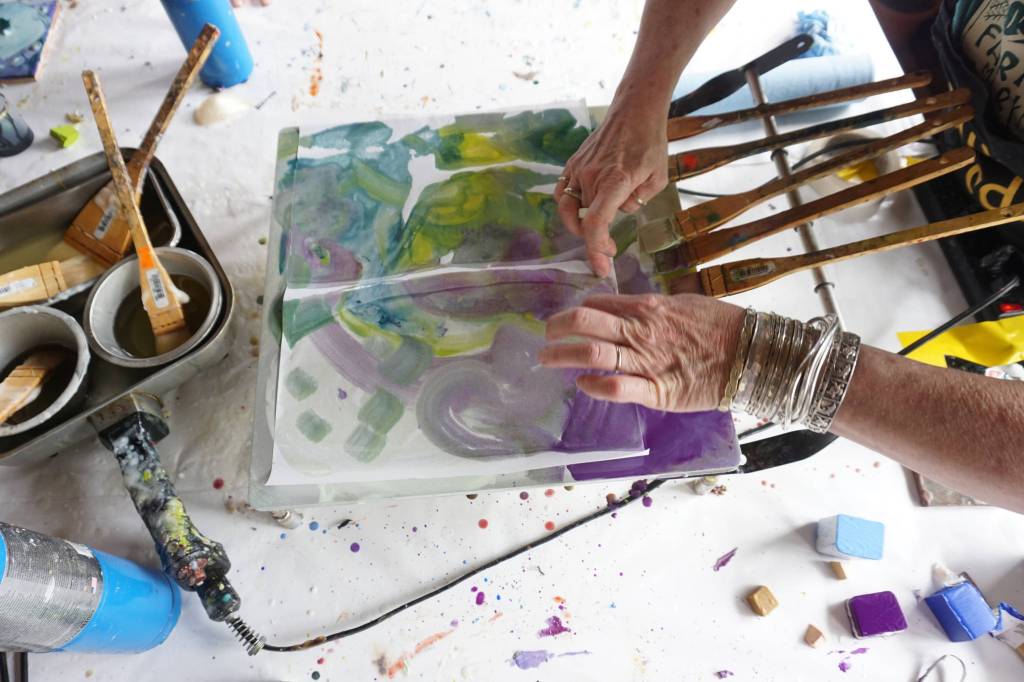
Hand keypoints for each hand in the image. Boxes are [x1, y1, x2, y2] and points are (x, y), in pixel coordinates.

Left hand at [539, 293, 744, 411]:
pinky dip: (594, 386)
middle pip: (585, 322)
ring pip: (593, 353)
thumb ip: (656, 309)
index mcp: (648, 307)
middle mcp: (641, 330)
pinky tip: (582, 384)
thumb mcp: (685, 304)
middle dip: (557, 327)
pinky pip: (618, 388)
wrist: (752, 353)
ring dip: (563, 355)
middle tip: (545, 336)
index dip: (577, 311)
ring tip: (547, 359)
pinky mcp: (657, 391)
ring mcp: (647, 361)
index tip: (567, 320)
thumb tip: (636, 309)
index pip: (599, 303)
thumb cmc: (722, 326)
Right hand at [555, 103, 668, 276]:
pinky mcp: (571, 164)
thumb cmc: (650, 143)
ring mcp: (578, 170)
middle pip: (586, 221)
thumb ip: (638, 202)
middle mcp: (591, 176)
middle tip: (612, 248)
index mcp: (615, 181)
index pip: (596, 223)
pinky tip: (582, 211)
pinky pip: (562, 194)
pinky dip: (569, 208)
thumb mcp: (657, 178)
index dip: (596, 249)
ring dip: (585, 223)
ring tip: (600, 227)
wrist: (633, 111)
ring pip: (573, 210)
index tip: (601, 266)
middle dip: (598, 239)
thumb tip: (618, 211)